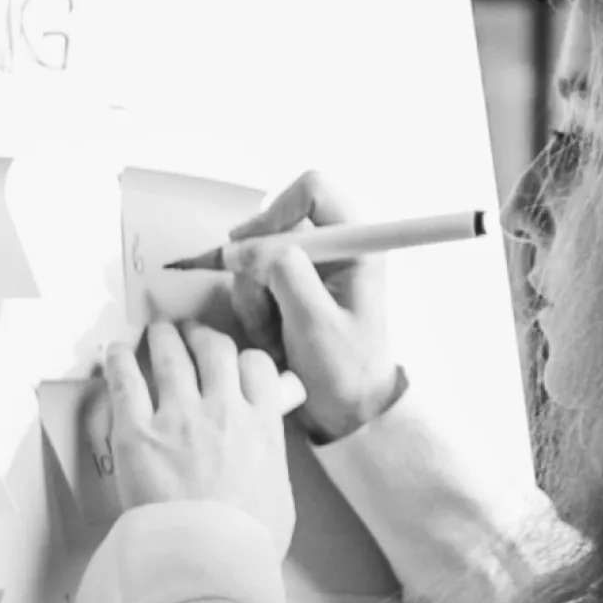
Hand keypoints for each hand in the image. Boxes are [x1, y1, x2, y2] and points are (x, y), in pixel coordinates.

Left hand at [102, 322, 298, 554]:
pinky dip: (119, 359)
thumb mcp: (280, 499)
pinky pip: (125, 379)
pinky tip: (114, 351)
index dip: (243, 359)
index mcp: (262, 426)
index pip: (257, 368)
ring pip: (170, 354)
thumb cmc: (246, 543)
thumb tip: (267, 452)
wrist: (207, 561)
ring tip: (154, 332)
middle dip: (202, 336)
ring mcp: (178, 417)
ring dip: (162, 337)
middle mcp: (222, 410)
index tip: (233, 361)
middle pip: (214, 348)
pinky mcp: (136, 432)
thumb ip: (272, 463)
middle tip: (190, 336)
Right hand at [228, 170, 406, 442]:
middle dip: (258, 271)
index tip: (254, 251)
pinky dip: (254, 310)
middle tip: (264, 310)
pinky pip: (254, 283)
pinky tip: (273, 338)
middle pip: (273, 227)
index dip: (277, 214)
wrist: (348, 410)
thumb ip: (283, 273)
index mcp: (358, 246)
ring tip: (275, 336)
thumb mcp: (315, 322)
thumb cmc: (346, 372)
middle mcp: (335, 249)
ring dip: (254, 298)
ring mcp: (312, 269)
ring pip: (256, 258)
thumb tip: (244, 247)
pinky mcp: (292, 290)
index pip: (311, 192)